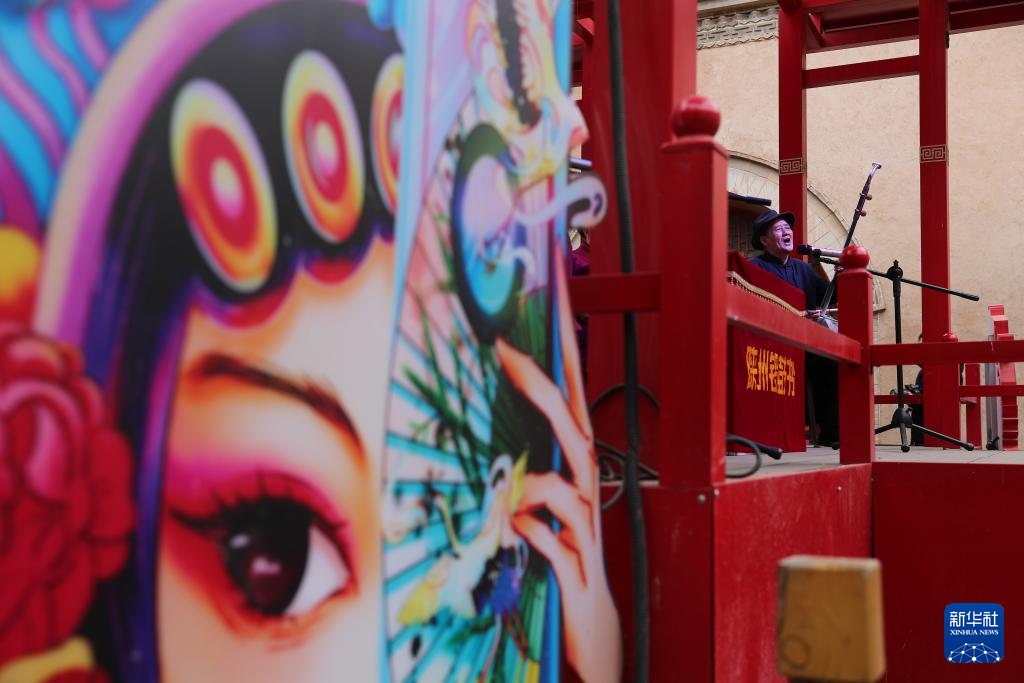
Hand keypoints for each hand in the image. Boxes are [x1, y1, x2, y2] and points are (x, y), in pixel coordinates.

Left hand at [495, 253, 621, 682]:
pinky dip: (535, 537)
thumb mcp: (545, 511)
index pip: (572, 410)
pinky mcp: (576, 574)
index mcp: (578, 475)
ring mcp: (585, 534)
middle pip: (577, 433)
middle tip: (507, 353)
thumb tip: (494, 448)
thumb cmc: (565, 559)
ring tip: (506, 490)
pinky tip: (514, 533)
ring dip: (537, 483)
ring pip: (572, 490)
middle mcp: (588, 496)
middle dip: (545, 391)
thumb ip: (524, 476)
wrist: (593, 628)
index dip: (556, 368)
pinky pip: (556, 549)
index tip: (527, 330)